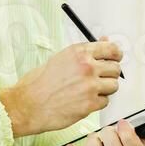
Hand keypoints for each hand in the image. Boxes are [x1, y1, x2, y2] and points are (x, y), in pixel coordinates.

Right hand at [0, 39, 122, 137]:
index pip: (111, 49)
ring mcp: (90, 86)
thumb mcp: (61, 59)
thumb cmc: (39, 83)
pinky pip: (105, 102)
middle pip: (115, 69)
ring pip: (113, 86)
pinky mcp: (90, 104)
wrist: (28, 105)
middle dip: (109, 74)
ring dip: (105, 89)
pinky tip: (83, 101)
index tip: (115, 58)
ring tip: (89, 91)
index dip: (116, 55)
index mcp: (79, 53)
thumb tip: (104, 40)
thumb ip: (85, 52)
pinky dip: (97, 102)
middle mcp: (87, 67)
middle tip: (98, 78)